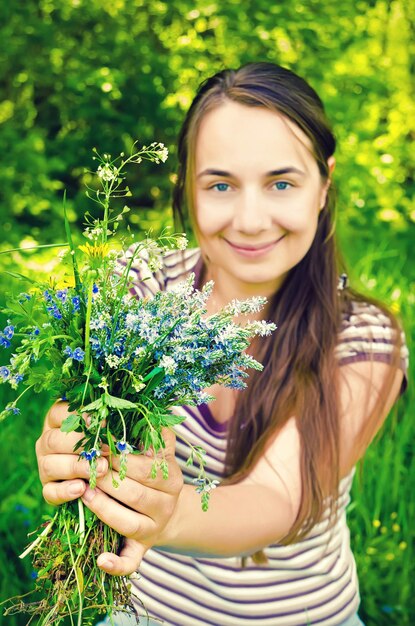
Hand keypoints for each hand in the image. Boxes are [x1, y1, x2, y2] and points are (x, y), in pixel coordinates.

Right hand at [35, 401, 107, 503]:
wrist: (105, 474)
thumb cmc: (106, 442)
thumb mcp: (103, 430)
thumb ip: (101, 426)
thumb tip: (105, 422)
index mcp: (57, 422)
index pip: (58, 414)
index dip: (80, 418)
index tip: (103, 423)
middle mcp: (46, 443)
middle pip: (52, 441)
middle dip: (79, 445)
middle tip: (105, 450)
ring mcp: (45, 467)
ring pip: (49, 466)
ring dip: (76, 468)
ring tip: (100, 469)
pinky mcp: (48, 489)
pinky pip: (50, 492)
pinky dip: (65, 492)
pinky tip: (81, 489)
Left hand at [81, 428, 182, 575]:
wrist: (169, 510)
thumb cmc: (155, 472)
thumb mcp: (162, 450)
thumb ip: (157, 432)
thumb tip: (151, 409)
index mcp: (171, 478)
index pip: (147, 467)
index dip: (121, 457)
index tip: (99, 446)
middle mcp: (165, 505)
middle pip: (136, 494)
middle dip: (108, 480)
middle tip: (86, 467)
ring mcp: (153, 529)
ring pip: (129, 523)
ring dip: (104, 508)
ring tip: (83, 494)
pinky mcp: (141, 550)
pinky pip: (131, 562)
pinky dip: (116, 564)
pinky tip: (100, 559)